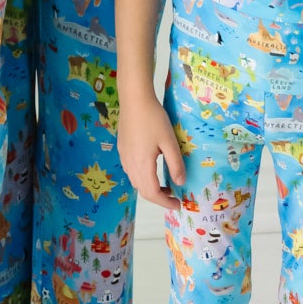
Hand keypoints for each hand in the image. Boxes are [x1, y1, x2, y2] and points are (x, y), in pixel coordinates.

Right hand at [119, 83, 184, 211]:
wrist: (134, 99)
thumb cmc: (154, 119)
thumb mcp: (169, 141)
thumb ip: (175, 164)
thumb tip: (180, 183)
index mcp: (142, 165)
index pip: (152, 193)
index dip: (165, 202)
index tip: (178, 205)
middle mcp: (130, 164)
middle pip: (142, 190)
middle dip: (158, 197)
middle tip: (173, 196)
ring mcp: (124, 156)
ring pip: (135, 181)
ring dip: (150, 187)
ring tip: (164, 184)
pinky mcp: (122, 148)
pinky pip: (131, 170)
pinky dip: (142, 177)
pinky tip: (151, 167)